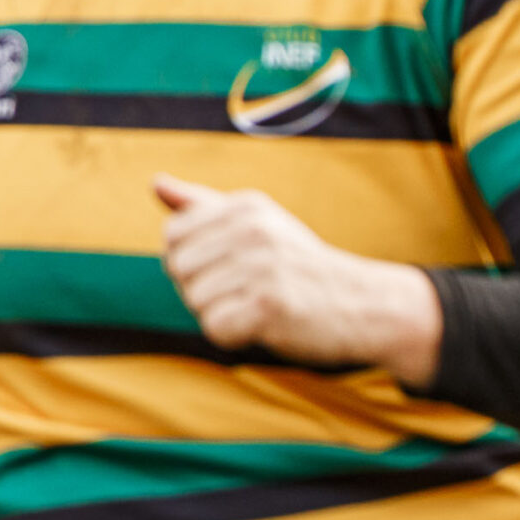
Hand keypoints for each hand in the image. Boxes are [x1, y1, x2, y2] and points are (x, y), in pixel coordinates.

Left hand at [156, 175, 441, 384]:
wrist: (363, 304)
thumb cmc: (298, 266)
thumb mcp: (256, 223)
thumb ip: (201, 205)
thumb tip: (156, 183)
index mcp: (245, 206)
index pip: (173, 235)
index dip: (193, 260)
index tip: (232, 265)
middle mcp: (252, 229)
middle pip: (178, 270)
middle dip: (204, 289)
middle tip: (248, 290)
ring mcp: (262, 266)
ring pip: (195, 301)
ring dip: (221, 314)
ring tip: (259, 305)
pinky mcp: (270, 305)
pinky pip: (215, 328)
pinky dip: (234, 336)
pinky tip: (265, 325)